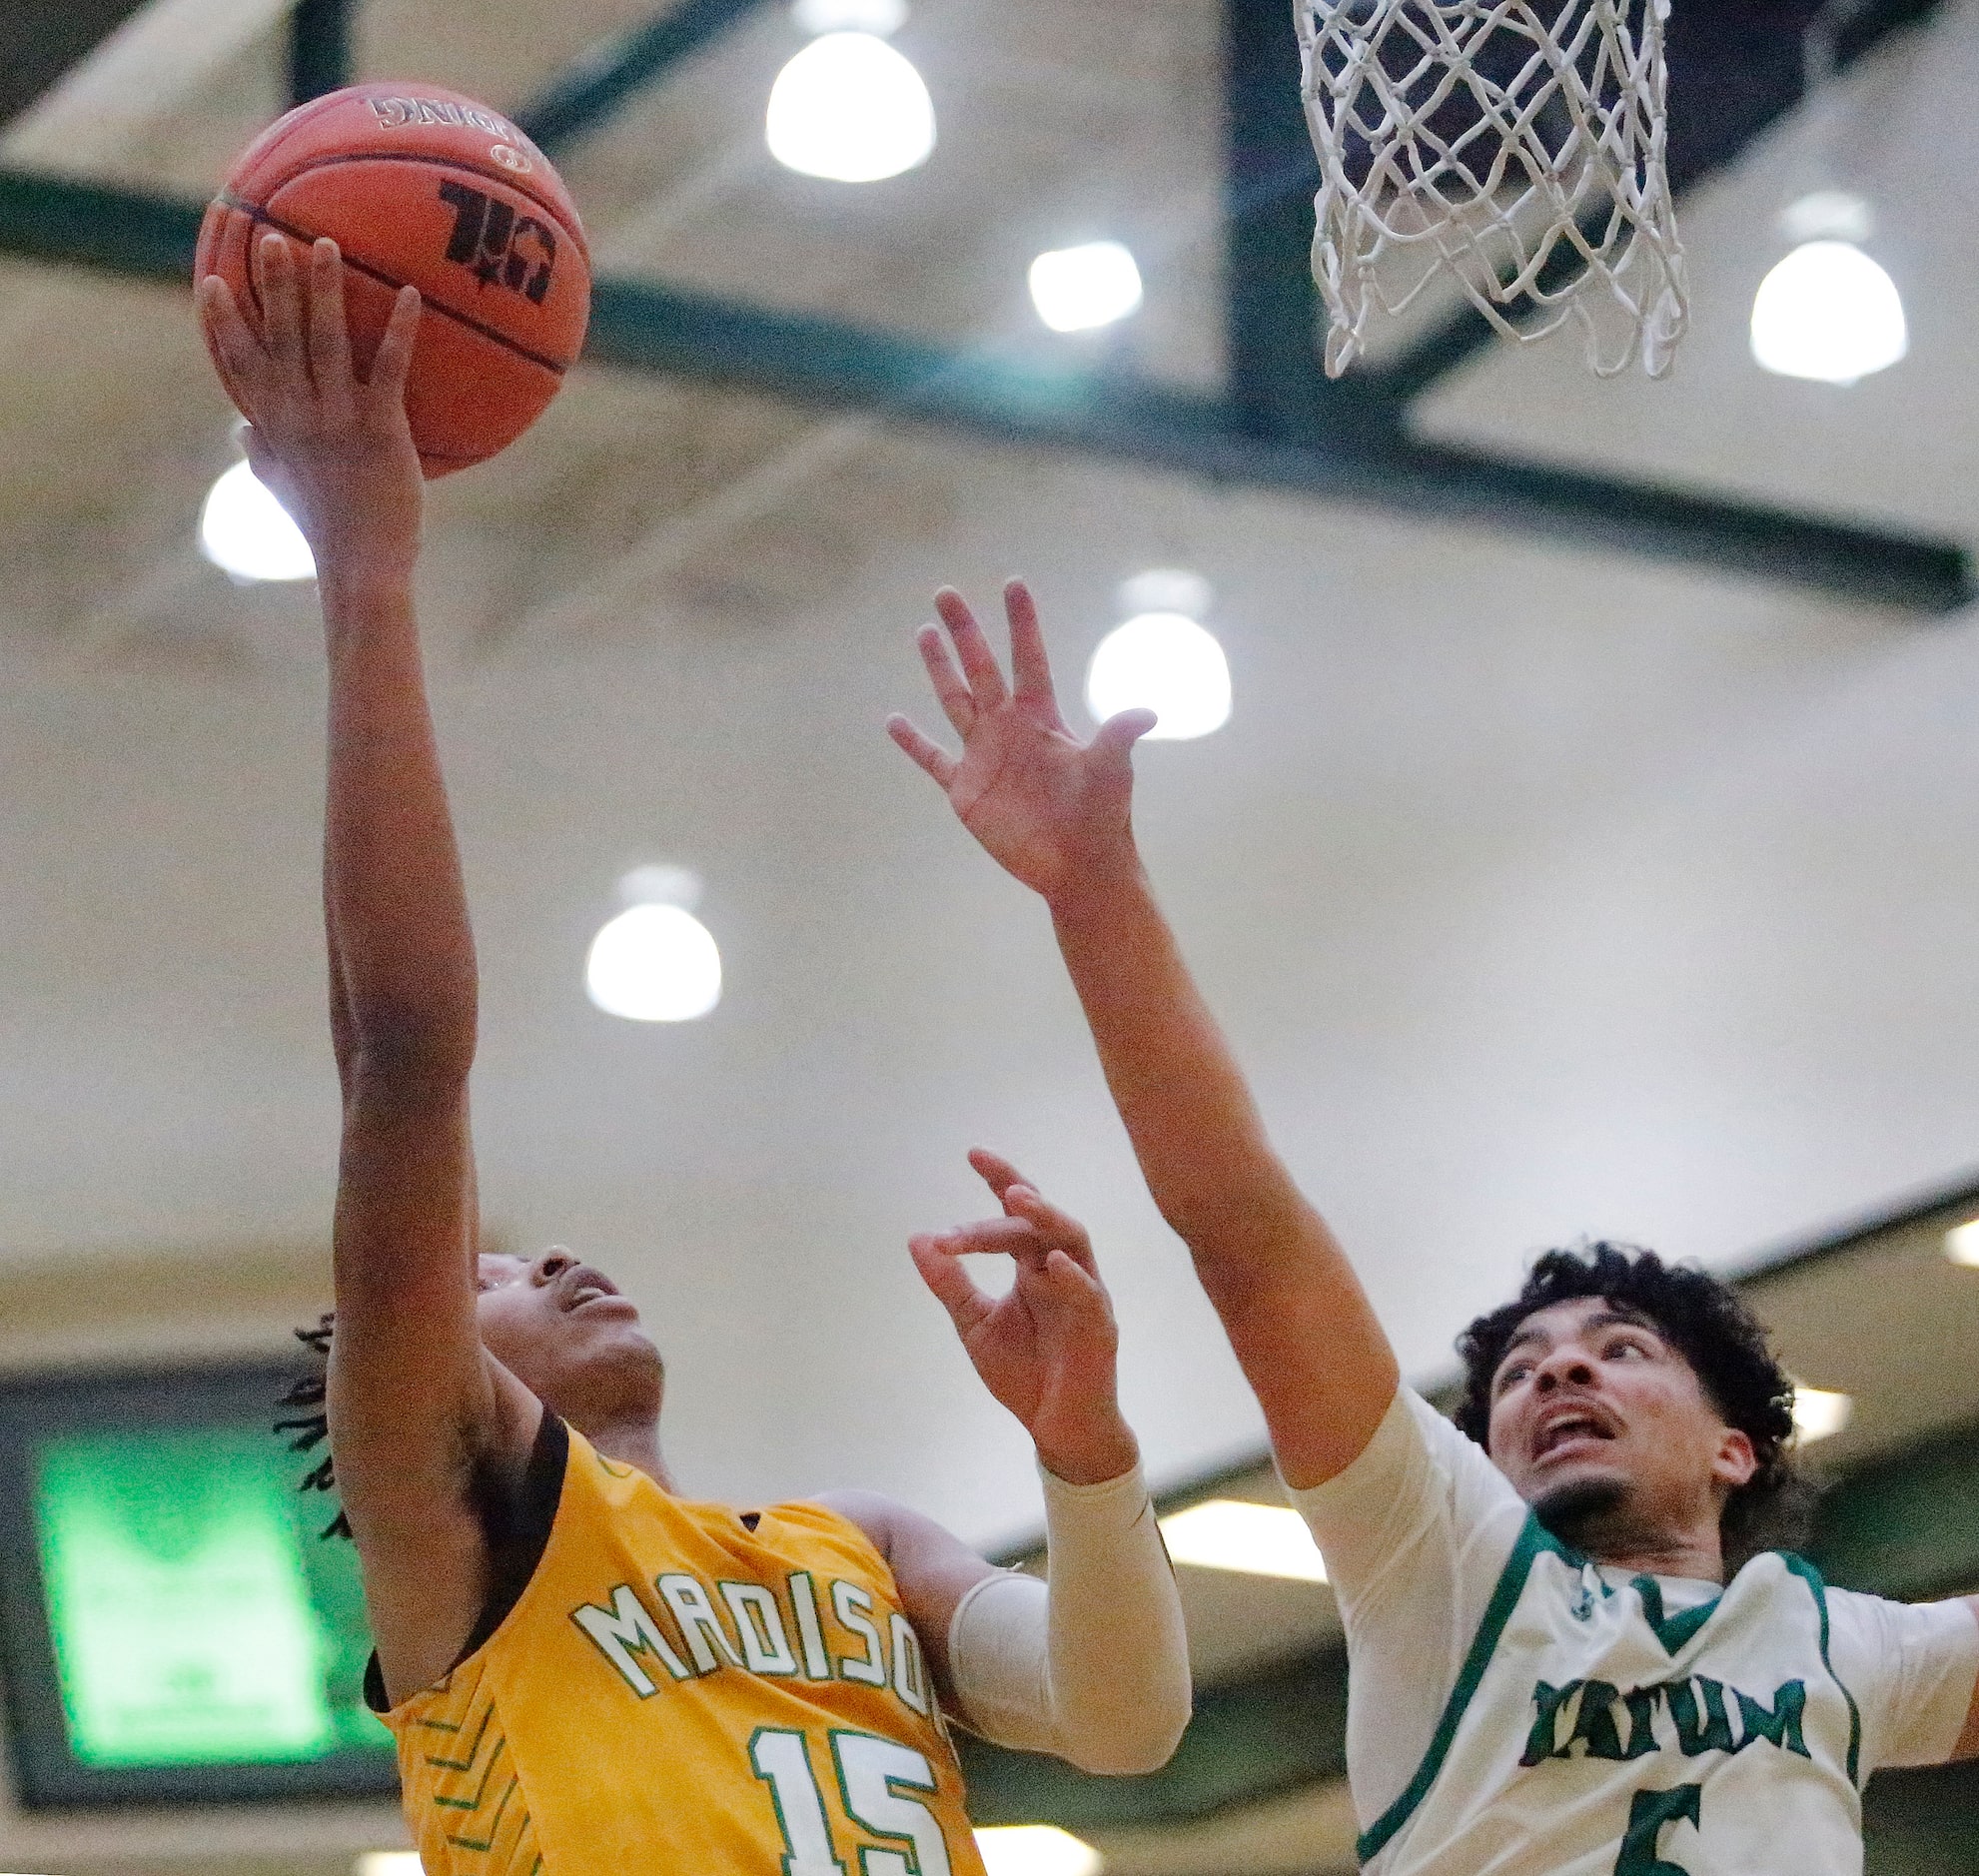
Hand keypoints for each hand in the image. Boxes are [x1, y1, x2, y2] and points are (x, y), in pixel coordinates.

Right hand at [197, 234, 423, 581]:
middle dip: (273, 284)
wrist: (361, 566)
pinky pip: (389, 369)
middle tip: (271, 236)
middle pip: (280, 336)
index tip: (210, 281)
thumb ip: (259, 454)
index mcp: (273, 425)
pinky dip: (399, 330)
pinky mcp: (380, 430)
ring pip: (325, 341)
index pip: (239, 363)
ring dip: (324, 290)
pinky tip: (411, 295)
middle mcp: (298, 414)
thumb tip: (239, 430)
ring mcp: (337, 419)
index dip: (223, 322)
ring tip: (326, 245)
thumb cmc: (325, 529)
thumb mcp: (281, 488)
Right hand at [887, 581, 1154, 903]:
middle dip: (965, 631)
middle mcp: (1010, 728)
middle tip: (945, 592)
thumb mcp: (1111, 771)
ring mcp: (985, 755)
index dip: (1022, 623)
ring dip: (939, 668)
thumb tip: (1148, 712)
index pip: (1029, 659)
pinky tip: (894, 721)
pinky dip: (914, 743)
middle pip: (981, 668)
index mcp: (1042, 718)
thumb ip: (1118, 737)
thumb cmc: (1101, 816)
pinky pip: (934, 760)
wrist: (1078, 865)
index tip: (1013, 584)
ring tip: (924, 632)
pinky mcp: (966, 789)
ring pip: (955, 701)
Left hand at [910, 1149, 1137, 1485]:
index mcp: (1033, 1267)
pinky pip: (1089, 1295)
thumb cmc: (1024, 1373)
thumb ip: (950, 1284)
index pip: (1018, 1214)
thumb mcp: (975, 1324)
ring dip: (1046, 1217)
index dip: (1000, 1180)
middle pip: (1040, 1221)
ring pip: (1072, 1240)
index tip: (973, 1153)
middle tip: (971, 1202)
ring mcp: (1085, 1295)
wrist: (1055, 1428)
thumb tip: (918, 1239)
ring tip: (1018, 1198)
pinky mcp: (1100, 1327)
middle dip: (1009, 1205)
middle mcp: (1061, 1271)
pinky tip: (1052, 1264)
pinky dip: (1073, 1277)